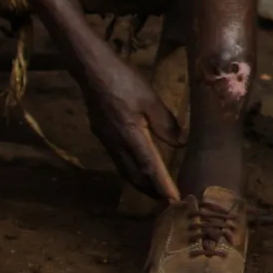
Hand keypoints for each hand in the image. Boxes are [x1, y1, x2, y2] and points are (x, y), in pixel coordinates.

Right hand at [80, 47, 184, 200]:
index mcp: (131, 136)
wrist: (92, 72)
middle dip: (151, 190)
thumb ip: (166, 123)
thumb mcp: (150, 99)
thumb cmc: (124, 82)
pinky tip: (138, 166)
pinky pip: (119, 161)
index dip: (162, 186)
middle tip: (168, 199)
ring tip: (155, 188)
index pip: (150, 168)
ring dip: (140, 182)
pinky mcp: (103, 135)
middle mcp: (117, 145)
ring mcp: (107, 142)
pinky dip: (132, 170)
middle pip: (135, 176)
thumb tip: (180, 143)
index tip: (173, 200)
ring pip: (125, 171)